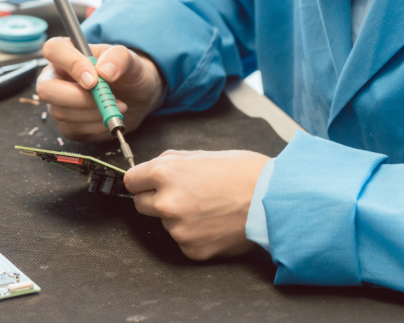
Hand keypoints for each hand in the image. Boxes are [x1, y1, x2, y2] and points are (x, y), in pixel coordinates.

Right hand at [36, 37, 164, 141]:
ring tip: (117, 105)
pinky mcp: (66, 124)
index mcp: (67, 52)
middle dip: (78, 98)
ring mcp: (57, 102)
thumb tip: (105, 70)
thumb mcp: (130, 59)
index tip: (94, 79)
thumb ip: (119, 57)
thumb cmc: (127, 73)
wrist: (136, 98)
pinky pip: (73, 129)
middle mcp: (56, 77)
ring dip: (94, 112)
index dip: (71, 64)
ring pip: (61, 112)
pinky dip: (96, 126)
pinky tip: (109, 117)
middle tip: (107, 98)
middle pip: (46, 89)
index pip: (53, 49)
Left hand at [124, 150, 270, 259]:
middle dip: (156, 199)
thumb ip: (173, 162)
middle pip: (141, 204)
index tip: (147, 183)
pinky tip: (214, 223)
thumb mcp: (204, 154)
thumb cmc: (244, 172)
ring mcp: (178, 229)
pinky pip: (182, 240)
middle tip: (185, 194)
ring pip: (165, 223)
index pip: (131, 181)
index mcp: (166, 173)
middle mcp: (166, 202)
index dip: (142, 180)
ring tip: (209, 207)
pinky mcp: (191, 249)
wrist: (272, 200)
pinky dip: (194, 234)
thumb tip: (152, 169)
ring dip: (178, 217)